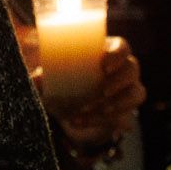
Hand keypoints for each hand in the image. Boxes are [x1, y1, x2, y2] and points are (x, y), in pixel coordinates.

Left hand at [36, 36, 143, 153]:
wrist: (66, 107)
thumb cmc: (62, 81)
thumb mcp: (52, 77)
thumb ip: (43, 76)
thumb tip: (35, 78)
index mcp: (106, 53)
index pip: (122, 47)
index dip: (118, 54)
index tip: (104, 66)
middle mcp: (122, 69)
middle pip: (133, 69)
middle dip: (119, 81)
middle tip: (102, 91)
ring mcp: (128, 91)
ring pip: (136, 94)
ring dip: (117, 103)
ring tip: (92, 110)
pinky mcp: (125, 112)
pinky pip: (123, 116)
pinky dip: (101, 121)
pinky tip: (80, 122)